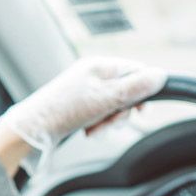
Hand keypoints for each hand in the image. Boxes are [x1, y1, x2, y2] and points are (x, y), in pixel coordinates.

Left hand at [0, 57, 166, 152]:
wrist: (33, 129)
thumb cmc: (64, 110)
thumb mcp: (105, 99)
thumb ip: (134, 88)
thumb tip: (161, 75)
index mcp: (100, 65)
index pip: (137, 71)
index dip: (143, 92)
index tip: (140, 110)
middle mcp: (94, 74)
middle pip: (127, 91)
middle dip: (121, 112)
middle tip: (108, 122)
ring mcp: (87, 89)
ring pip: (115, 106)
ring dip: (109, 121)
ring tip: (94, 129)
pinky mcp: (81, 105)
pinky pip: (101, 114)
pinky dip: (98, 124)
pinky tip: (87, 130)